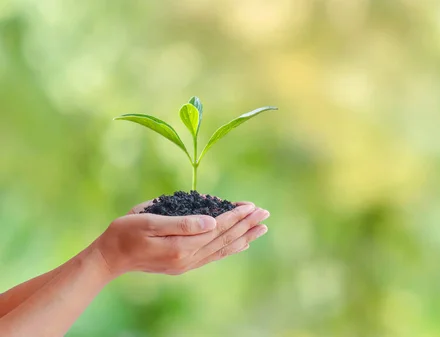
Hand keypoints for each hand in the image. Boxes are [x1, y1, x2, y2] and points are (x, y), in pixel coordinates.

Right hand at [91, 201, 269, 277]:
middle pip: (225, 239)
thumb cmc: (126, 232)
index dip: (236, 216)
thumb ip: (183, 223)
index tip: (252, 206)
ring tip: (262, 228)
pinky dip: (230, 248)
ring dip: (244, 237)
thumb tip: (212, 221)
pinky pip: (214, 256)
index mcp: (182, 245)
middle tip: (266, 213)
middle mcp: (189, 258)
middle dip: (247, 225)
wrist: (110, 256)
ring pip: (223, 249)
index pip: (217, 228)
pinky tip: (241, 243)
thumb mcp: (150, 221)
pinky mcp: (184, 264)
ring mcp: (187, 263)